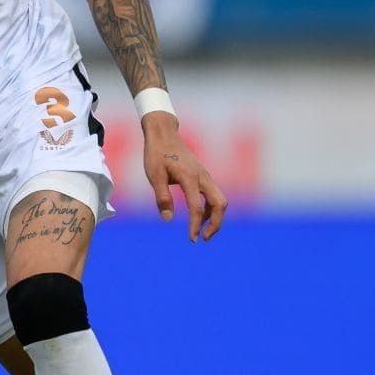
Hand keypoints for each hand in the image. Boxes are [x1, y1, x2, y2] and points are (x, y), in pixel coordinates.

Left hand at [141, 113, 224, 241]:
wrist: (164, 134)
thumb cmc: (156, 154)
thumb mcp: (154, 175)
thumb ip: (162, 197)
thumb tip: (167, 219)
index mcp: (189, 177)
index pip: (197, 207)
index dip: (195, 226)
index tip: (192, 240)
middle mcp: (202, 177)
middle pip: (220, 204)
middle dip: (216, 224)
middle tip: (203, 238)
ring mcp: (205, 176)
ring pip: (220, 200)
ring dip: (214, 217)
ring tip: (199, 231)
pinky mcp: (204, 176)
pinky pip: (214, 195)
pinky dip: (210, 208)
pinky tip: (198, 215)